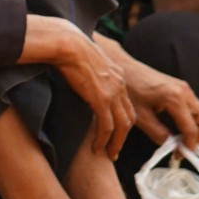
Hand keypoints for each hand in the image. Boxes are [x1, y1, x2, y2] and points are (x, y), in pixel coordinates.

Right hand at [22, 16, 135, 158]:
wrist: (69, 44)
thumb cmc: (72, 49)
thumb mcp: (89, 61)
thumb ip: (92, 73)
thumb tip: (83, 77)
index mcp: (118, 76)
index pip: (126, 104)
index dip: (123, 120)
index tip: (116, 133)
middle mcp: (120, 85)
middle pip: (129, 117)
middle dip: (123, 136)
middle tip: (116, 149)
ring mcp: (112, 93)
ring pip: (121, 125)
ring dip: (116, 142)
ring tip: (109, 154)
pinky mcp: (101, 99)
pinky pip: (106, 125)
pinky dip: (103, 139)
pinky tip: (97, 147)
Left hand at [115, 50, 198, 150]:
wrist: (124, 68)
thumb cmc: (129, 89)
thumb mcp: (140, 116)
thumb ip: (157, 133)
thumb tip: (171, 147)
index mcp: (175, 98)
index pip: (191, 128)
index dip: (188, 146)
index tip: (179, 156)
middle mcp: (185, 92)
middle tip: (184, 150)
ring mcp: (185, 88)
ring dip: (196, 130)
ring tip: (179, 142)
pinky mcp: (182, 88)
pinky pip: (195, 108)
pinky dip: (191, 121)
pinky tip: (177, 130)